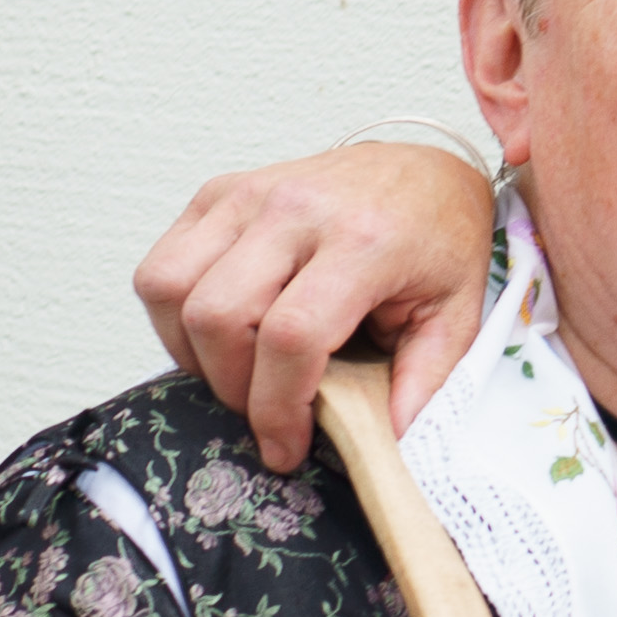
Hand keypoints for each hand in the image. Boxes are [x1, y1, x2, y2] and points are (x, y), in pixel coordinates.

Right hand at [134, 143, 500, 470]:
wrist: (425, 170)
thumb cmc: (439, 242)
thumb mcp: (456, 316)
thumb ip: (424, 383)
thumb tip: (385, 445)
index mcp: (364, 241)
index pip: (291, 336)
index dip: (276, 406)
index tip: (285, 446)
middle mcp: (297, 210)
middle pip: (217, 316)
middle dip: (232, 387)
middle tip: (264, 412)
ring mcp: (249, 194)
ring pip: (168, 289)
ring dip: (191, 352)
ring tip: (238, 374)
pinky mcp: (218, 193)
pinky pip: (160, 266)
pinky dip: (173, 316)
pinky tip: (218, 334)